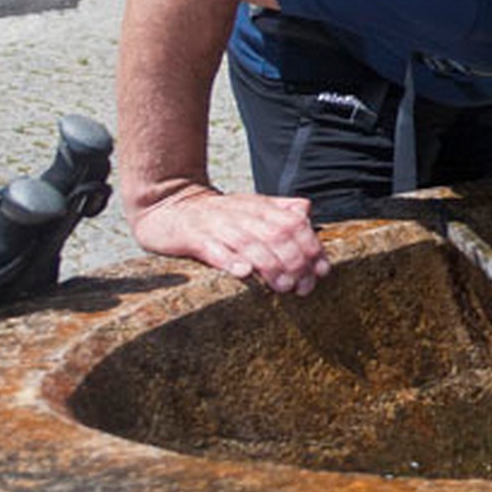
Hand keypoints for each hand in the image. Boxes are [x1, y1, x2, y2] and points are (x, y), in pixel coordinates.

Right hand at [132, 187, 330, 295]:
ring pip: (250, 243)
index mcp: (259, 207)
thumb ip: (280, 209)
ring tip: (283, 286)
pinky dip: (229, 259)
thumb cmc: (216, 214)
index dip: (311, 246)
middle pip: (276, 235)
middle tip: (303, 286)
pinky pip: (213, 248)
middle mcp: (242, 215)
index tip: (323, 270)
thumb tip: (306, 212)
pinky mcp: (194, 237)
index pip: (294, 224)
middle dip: (295, 261)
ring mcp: (218, 225)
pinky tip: (243, 272)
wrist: (169, 205)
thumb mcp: (251, 206)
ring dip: (270, 265)